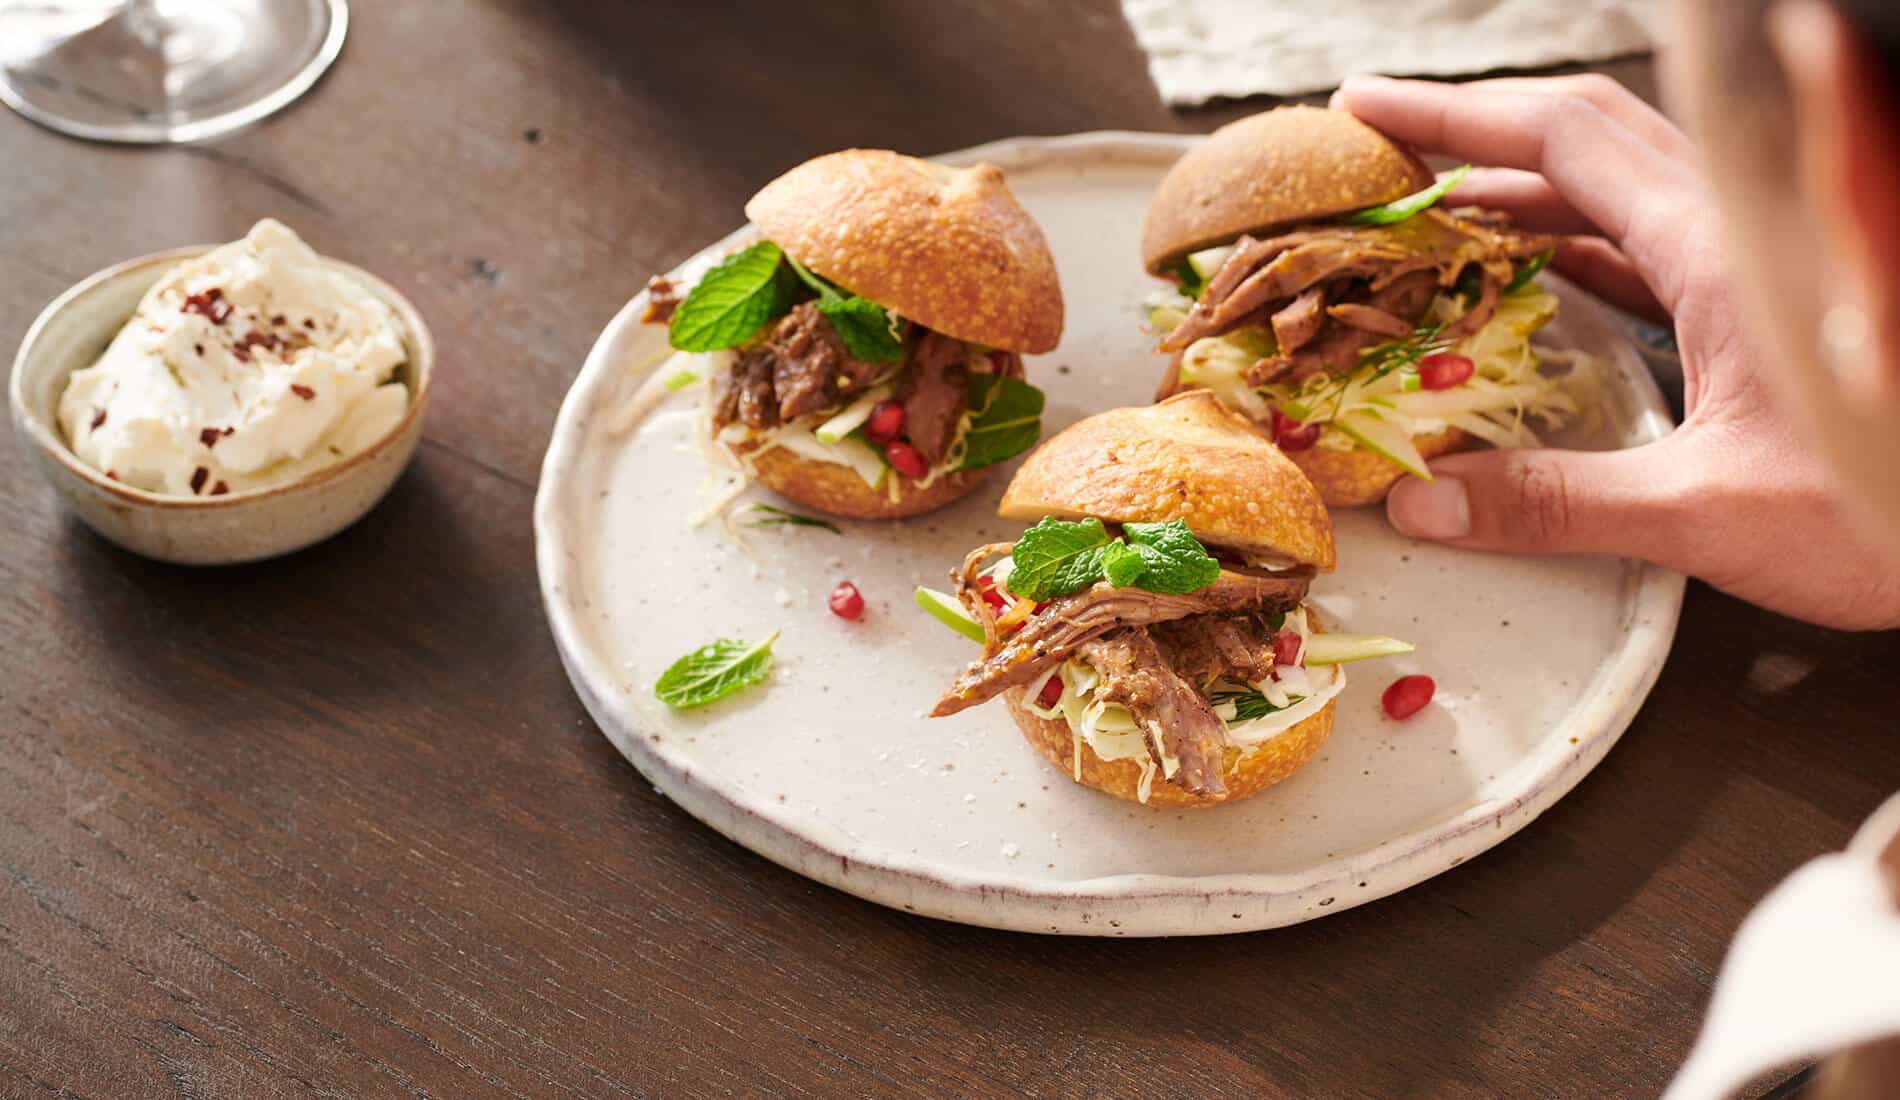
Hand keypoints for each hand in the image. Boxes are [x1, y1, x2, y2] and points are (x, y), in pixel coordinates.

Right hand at [1333, 74, 1899, 630]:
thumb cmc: (1882, 507)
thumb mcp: (1707, 512)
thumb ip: (1559, 503)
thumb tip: (1426, 500)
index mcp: (1719, 247)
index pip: (1565, 138)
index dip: (1455, 117)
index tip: (1366, 110)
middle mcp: (1737, 230)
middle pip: (1588, 137)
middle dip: (1473, 135)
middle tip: (1382, 152)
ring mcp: (1754, 260)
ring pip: (1619, 185)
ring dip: (1520, 189)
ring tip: (1430, 216)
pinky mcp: (1764, 302)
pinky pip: (1647, 242)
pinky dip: (1571, 243)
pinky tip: (1525, 279)